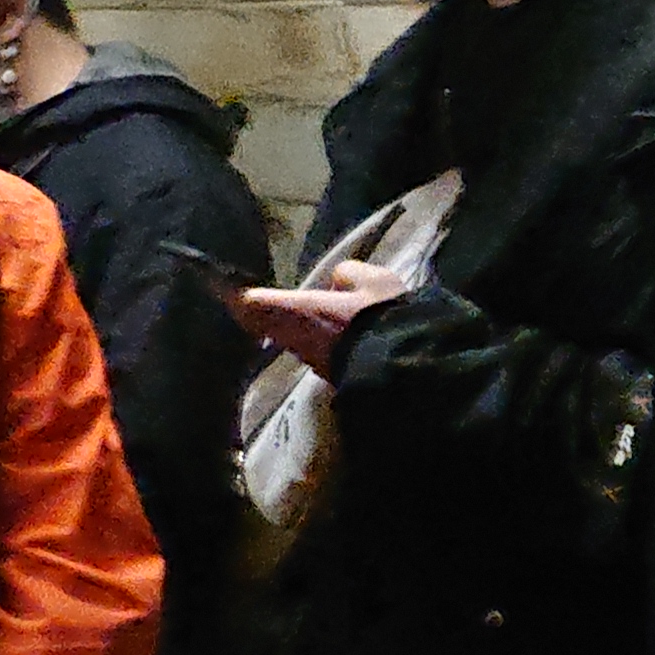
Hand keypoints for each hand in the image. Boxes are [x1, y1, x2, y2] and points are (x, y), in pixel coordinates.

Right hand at [230, 258, 415, 379]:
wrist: (405, 372)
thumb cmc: (350, 333)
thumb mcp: (298, 317)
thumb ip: (264, 308)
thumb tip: (231, 298)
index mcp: (372, 278)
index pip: (344, 273)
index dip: (323, 291)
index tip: (308, 313)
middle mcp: (398, 296)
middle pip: (362, 304)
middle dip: (344, 321)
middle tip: (324, 344)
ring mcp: (416, 328)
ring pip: (379, 331)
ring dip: (363, 345)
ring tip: (343, 367)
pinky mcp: (423, 358)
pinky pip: (395, 357)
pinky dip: (379, 366)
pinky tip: (364, 382)